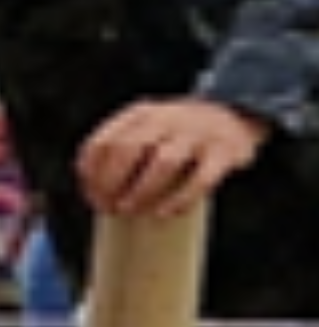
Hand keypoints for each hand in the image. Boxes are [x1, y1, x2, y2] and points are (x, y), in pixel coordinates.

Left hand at [79, 96, 265, 221]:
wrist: (234, 113)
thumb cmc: (176, 133)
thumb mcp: (144, 128)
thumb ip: (118, 147)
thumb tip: (92, 190)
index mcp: (140, 114)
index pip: (102, 142)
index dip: (91, 175)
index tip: (92, 197)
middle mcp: (166, 118)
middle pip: (126, 149)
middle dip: (110, 183)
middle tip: (108, 207)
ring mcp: (197, 133)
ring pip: (163, 162)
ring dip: (141, 191)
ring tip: (129, 209)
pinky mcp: (224, 152)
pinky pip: (201, 178)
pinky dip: (180, 199)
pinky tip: (165, 213)